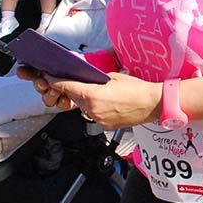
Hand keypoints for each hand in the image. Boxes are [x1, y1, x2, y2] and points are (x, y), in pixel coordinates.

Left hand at [17, 66, 161, 128]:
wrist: (153, 104)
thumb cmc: (137, 89)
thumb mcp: (113, 77)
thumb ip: (95, 79)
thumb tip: (84, 78)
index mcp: (93, 95)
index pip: (67, 87)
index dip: (56, 81)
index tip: (49, 77)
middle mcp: (93, 110)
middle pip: (73, 98)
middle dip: (71, 90)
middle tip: (74, 82)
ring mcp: (98, 120)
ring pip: (82, 107)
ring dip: (84, 99)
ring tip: (96, 91)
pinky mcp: (105, 125)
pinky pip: (93, 114)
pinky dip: (94, 107)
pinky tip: (105, 101)